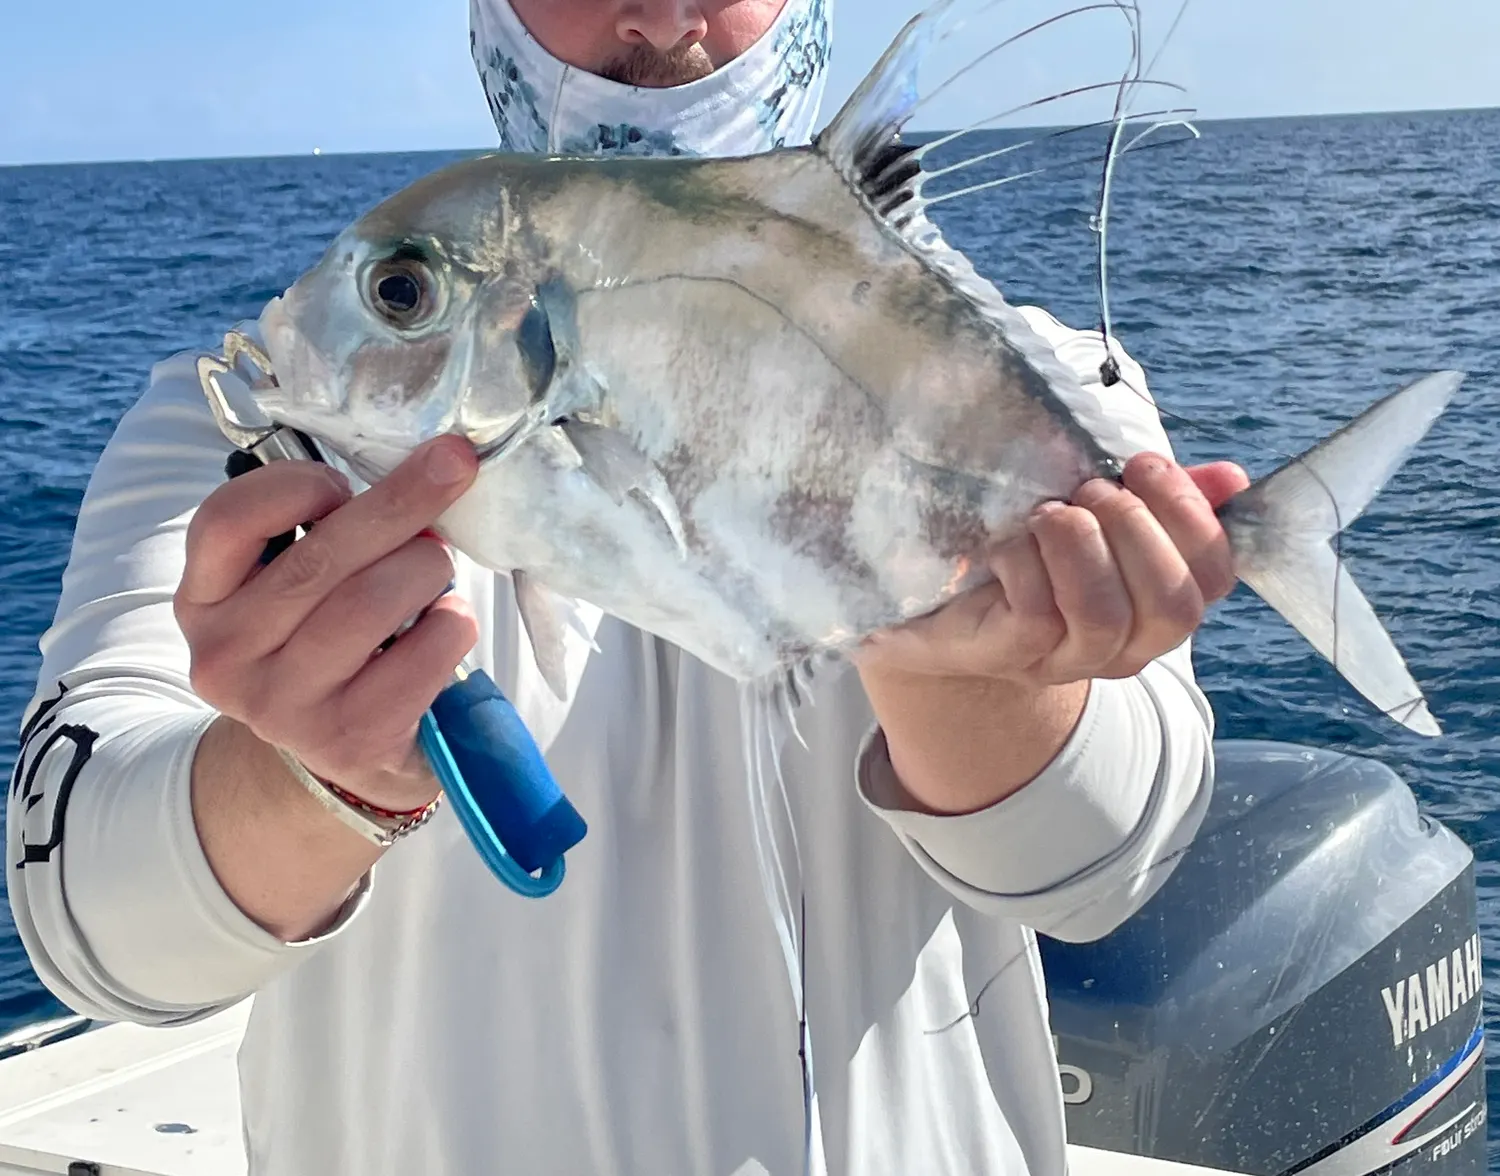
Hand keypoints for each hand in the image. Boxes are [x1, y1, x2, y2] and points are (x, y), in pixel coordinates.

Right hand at [175, 435, 479, 809]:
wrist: (340, 755)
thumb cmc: (326, 641)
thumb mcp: (293, 586)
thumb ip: (322, 530)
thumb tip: (419, 464)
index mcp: (202, 600)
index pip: (226, 521)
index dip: (295, 485)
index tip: (344, 482)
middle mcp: (227, 655)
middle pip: (321, 558)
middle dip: (401, 502)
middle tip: (453, 468)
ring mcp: (283, 704)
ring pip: (371, 602)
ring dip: (427, 566)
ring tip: (437, 566)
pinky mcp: (348, 737)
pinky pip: (420, 656)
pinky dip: (451, 624)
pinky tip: (448, 620)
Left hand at [853, 455, 1250, 686]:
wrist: (936, 605)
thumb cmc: (1027, 553)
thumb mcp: (1095, 516)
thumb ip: (1159, 499)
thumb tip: (1230, 479)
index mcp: (1155, 605)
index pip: (1213, 577)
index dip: (1190, 516)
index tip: (1143, 465)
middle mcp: (1124, 645)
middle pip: (1173, 606)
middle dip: (1136, 528)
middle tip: (1089, 491)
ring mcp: (1067, 660)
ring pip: (1105, 615)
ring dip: (1081, 546)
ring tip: (1050, 513)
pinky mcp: (1011, 657)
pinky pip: (1038, 618)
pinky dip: (1025, 563)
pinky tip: (1006, 542)